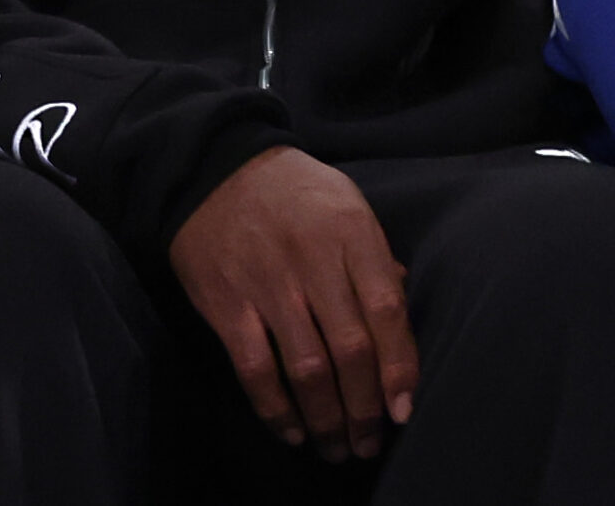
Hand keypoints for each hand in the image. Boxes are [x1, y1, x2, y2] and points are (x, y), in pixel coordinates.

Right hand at [170, 147, 416, 462]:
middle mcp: (310, 259)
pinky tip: (290, 430)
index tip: (404, 412)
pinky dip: (275, 407)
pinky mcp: (224, 301)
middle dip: (366, 409)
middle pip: (351, 350)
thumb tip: (402, 323)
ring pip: (306, 368)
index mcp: (349, 232)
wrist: (210, 167)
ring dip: (326, 419)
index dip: (401, 368)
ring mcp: (264, 282)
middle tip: (370, 442)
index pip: (387, 310)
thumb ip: (376, 260)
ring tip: (336, 447)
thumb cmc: (292, 192)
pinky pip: (253, 366)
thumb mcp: (346, 204)